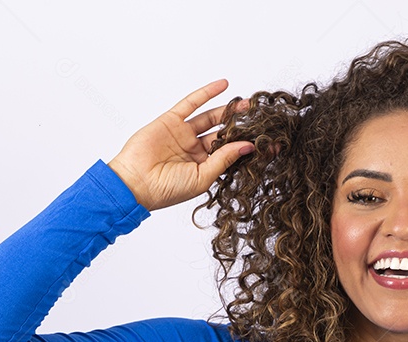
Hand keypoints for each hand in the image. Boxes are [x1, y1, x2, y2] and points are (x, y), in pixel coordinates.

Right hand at [107, 78, 253, 211]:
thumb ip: (224, 159)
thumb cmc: (166, 189)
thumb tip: (248, 146)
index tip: (272, 144)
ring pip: (211, 118)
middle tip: (262, 119)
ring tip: (247, 104)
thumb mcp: (202, 177)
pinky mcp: (171, 121)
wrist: (135, 183)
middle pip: (223, 134)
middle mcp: (195, 150)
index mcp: (204, 167)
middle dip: (242, 127)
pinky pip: (191, 103)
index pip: (231, 153)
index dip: (249, 148)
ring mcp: (183, 134)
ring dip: (229, 110)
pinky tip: (224, 85)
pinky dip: (206, 93)